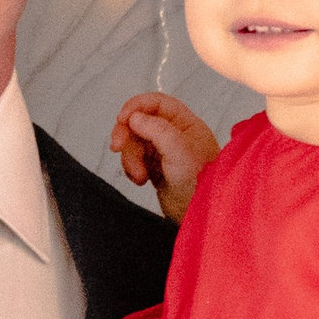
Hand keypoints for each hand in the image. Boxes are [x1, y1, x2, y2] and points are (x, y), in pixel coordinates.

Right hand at [110, 93, 220, 222]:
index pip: (156, 103)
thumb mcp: (179, 150)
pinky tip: (140, 180)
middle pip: (139, 123)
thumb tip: (134, 116)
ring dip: (130, 158)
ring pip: (133, 144)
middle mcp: (174, 135)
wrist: (200, 214)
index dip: (136, 106)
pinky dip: (132, 169)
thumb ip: (156, 129)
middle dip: (126, 134)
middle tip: (117, 146)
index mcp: (185, 124)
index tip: (123, 118)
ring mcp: (163, 152)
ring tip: (139, 175)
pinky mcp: (155, 169)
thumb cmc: (201, 183)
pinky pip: (133, 161)